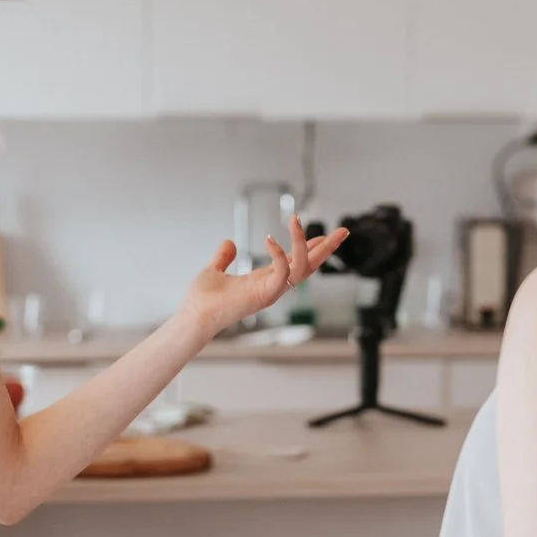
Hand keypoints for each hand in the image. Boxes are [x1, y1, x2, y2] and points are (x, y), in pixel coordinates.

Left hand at [176, 214, 345, 338]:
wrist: (193, 316)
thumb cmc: (203, 300)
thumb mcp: (214, 270)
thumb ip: (224, 257)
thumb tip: (229, 242)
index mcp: (265, 280)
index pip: (295, 262)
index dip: (309, 247)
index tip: (323, 235)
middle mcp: (272, 286)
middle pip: (309, 266)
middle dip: (327, 249)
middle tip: (343, 231)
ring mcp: (271, 291)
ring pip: (302, 267)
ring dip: (304, 243)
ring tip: (296, 220)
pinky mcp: (264, 295)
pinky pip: (282, 273)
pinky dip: (279, 254)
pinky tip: (270, 238)